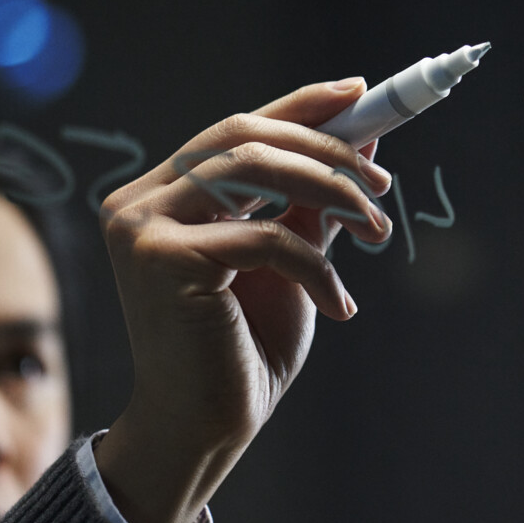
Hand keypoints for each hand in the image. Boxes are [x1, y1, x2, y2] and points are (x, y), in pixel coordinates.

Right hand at [92, 78, 391, 522]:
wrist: (207, 428)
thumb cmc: (243, 349)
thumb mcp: (291, 260)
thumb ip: (312, 202)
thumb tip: (364, 140)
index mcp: (162, 195)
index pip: (235, 129)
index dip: (300, 105)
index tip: (360, 94)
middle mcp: (139, 202)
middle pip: (245, 137)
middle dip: (327, 150)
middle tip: (383, 185)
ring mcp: (142, 227)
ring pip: (255, 168)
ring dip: (333, 192)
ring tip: (379, 230)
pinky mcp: (162, 259)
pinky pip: (266, 236)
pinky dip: (317, 266)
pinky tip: (340, 304)